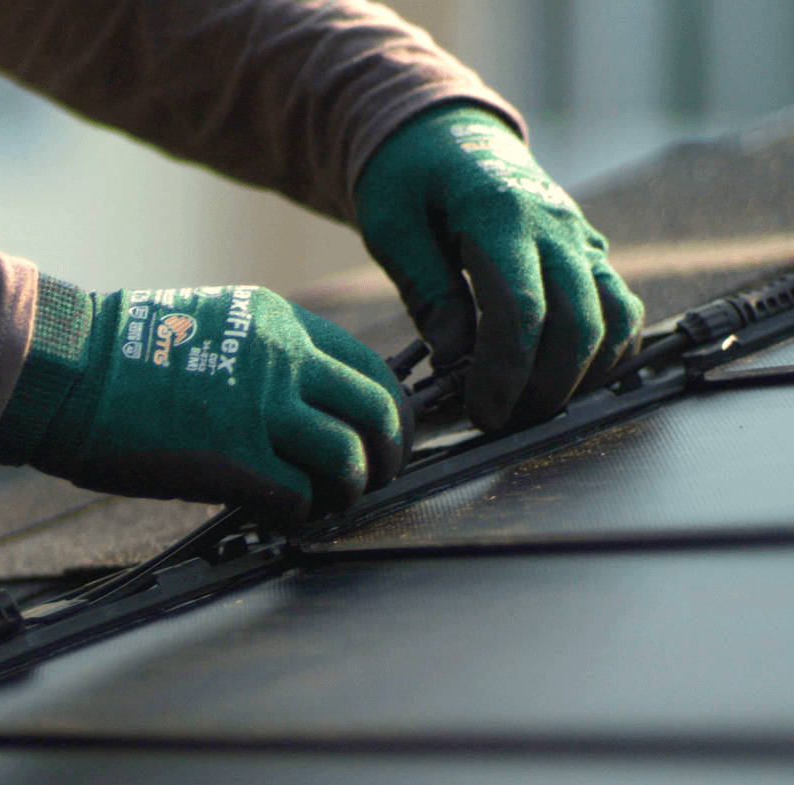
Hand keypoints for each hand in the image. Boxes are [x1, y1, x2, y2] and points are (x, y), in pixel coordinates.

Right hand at [0, 277, 407, 523]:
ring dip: (347, 490)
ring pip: (350, 458)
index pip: (369, 365)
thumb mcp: (208, 324)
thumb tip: (292, 402)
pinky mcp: (235, 460)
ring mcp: (261, 409)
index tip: (379, 436)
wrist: (68, 371)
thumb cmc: (118, 356)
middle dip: (388, 453)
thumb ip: (259, 355)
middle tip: (375, 478)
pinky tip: (280, 517)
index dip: (386, 410)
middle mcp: (282, 360)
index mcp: (277, 323)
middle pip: (378, 410)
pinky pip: (300, 497)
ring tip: (325, 502)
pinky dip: (299, 514)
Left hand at [355, 104, 643, 430]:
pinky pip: (621, 307)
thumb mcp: (393, 226)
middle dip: (543, 388)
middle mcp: (555, 227)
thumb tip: (453, 358)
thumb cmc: (408, 179)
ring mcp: (580, 238)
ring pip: (613, 320)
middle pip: (578, 324)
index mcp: (500, 215)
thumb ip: (427, 290)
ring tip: (529, 407)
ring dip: (580, 377)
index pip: (522, 310)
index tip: (481, 412)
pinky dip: (606, 352)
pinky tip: (566, 381)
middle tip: (500, 421)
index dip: (505, 371)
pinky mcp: (589, 252)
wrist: (445, 135)